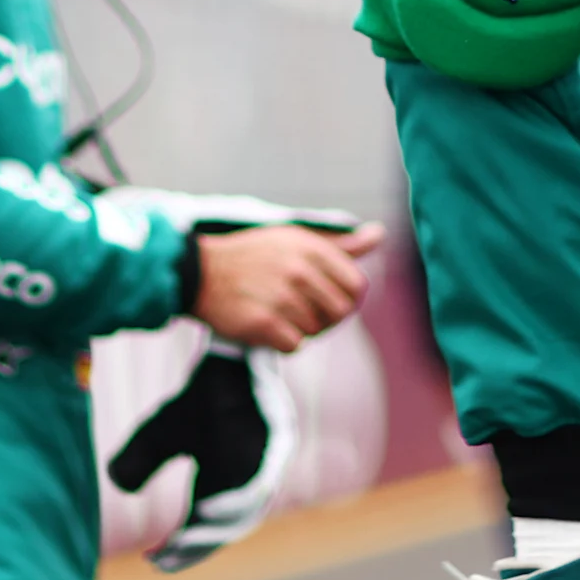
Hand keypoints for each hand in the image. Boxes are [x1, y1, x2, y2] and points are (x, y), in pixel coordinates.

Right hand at [106, 339, 299, 570]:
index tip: (154, 561)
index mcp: (226, 486)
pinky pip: (260, 479)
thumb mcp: (158, 434)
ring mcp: (266, 465)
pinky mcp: (278, 444)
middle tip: (166, 560)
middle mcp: (249, 482)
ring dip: (213, 530)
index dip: (182, 547)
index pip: (206, 528)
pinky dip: (236, 500)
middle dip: (195, 547)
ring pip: (245, 510)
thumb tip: (121, 486)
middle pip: (225, 527)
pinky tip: (206, 510)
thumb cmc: (197, 399)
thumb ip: (141, 460)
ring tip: (182, 543)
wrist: (224, 359)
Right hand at [190, 222, 382, 350]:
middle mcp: (299, 271)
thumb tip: (378, 234)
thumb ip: (339, 244)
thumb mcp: (296, 239)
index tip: (329, 299)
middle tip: (304, 313)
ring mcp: (282, 298)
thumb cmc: (253, 255)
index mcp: (311, 248)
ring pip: (317, 330)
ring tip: (280, 314)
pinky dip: (284, 342)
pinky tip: (268, 326)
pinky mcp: (263, 324)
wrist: (200, 273)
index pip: (356, 286)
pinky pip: (294, 345)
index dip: (347, 298)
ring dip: (302, 329)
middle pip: (341, 312)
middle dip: (327, 318)